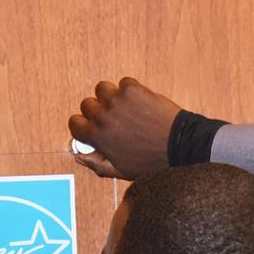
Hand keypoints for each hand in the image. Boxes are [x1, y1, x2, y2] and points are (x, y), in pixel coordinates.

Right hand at [68, 77, 182, 179]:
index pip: (74, 123)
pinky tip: (139, 102)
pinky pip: (123, 83)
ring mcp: (118, 100)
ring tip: (123, 106)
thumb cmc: (150, 161)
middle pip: (87, 104)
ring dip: (110, 96)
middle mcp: (104, 116)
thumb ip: (96, 164)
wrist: (178, 145)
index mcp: (97, 136)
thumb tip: (78, 156)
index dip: (83, 126)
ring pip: (102, 89)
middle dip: (97, 110)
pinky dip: (129, 90)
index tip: (92, 127)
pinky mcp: (133, 89)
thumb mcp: (120, 170)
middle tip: (113, 118)